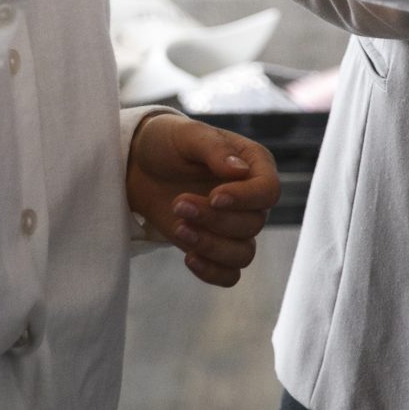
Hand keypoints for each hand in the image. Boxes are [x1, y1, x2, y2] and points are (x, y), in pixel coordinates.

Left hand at [126, 115, 280, 286]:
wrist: (140, 167)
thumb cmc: (168, 143)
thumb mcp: (188, 135)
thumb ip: (215, 149)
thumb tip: (241, 171)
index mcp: (254, 164)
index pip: (268, 191)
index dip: (245, 199)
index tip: (214, 197)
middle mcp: (251, 198)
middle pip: (253, 224)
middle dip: (214, 220)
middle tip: (178, 203)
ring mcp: (234, 226)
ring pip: (243, 254)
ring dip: (211, 246)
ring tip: (179, 228)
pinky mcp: (215, 247)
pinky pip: (229, 274)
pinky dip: (212, 272)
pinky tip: (187, 257)